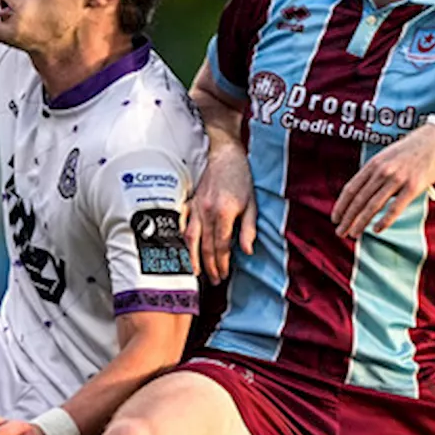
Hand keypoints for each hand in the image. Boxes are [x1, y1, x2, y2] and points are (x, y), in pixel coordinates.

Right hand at [185, 144, 256, 284]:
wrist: (224, 153)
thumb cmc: (240, 177)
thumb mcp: (252, 203)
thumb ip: (248, 229)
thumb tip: (246, 251)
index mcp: (224, 213)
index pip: (221, 246)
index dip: (221, 264)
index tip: (223, 275)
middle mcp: (207, 212)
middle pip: (206, 246)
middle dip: (209, 266)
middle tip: (213, 281)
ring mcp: (196, 207)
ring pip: (191, 238)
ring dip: (192, 258)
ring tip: (194, 273)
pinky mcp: (190, 202)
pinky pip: (182, 223)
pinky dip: (182, 237)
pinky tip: (182, 248)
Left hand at [332, 125, 434, 237]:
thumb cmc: (410, 151)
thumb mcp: (385, 157)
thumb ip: (373, 173)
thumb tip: (361, 194)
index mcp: (372, 164)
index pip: (351, 189)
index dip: (341, 206)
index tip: (335, 218)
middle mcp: (381, 171)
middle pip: (359, 200)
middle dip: (347, 218)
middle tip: (340, 232)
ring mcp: (397, 179)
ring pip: (373, 205)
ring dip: (360, 222)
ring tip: (353, 235)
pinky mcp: (413, 186)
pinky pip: (395, 207)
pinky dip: (384, 221)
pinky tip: (376, 230)